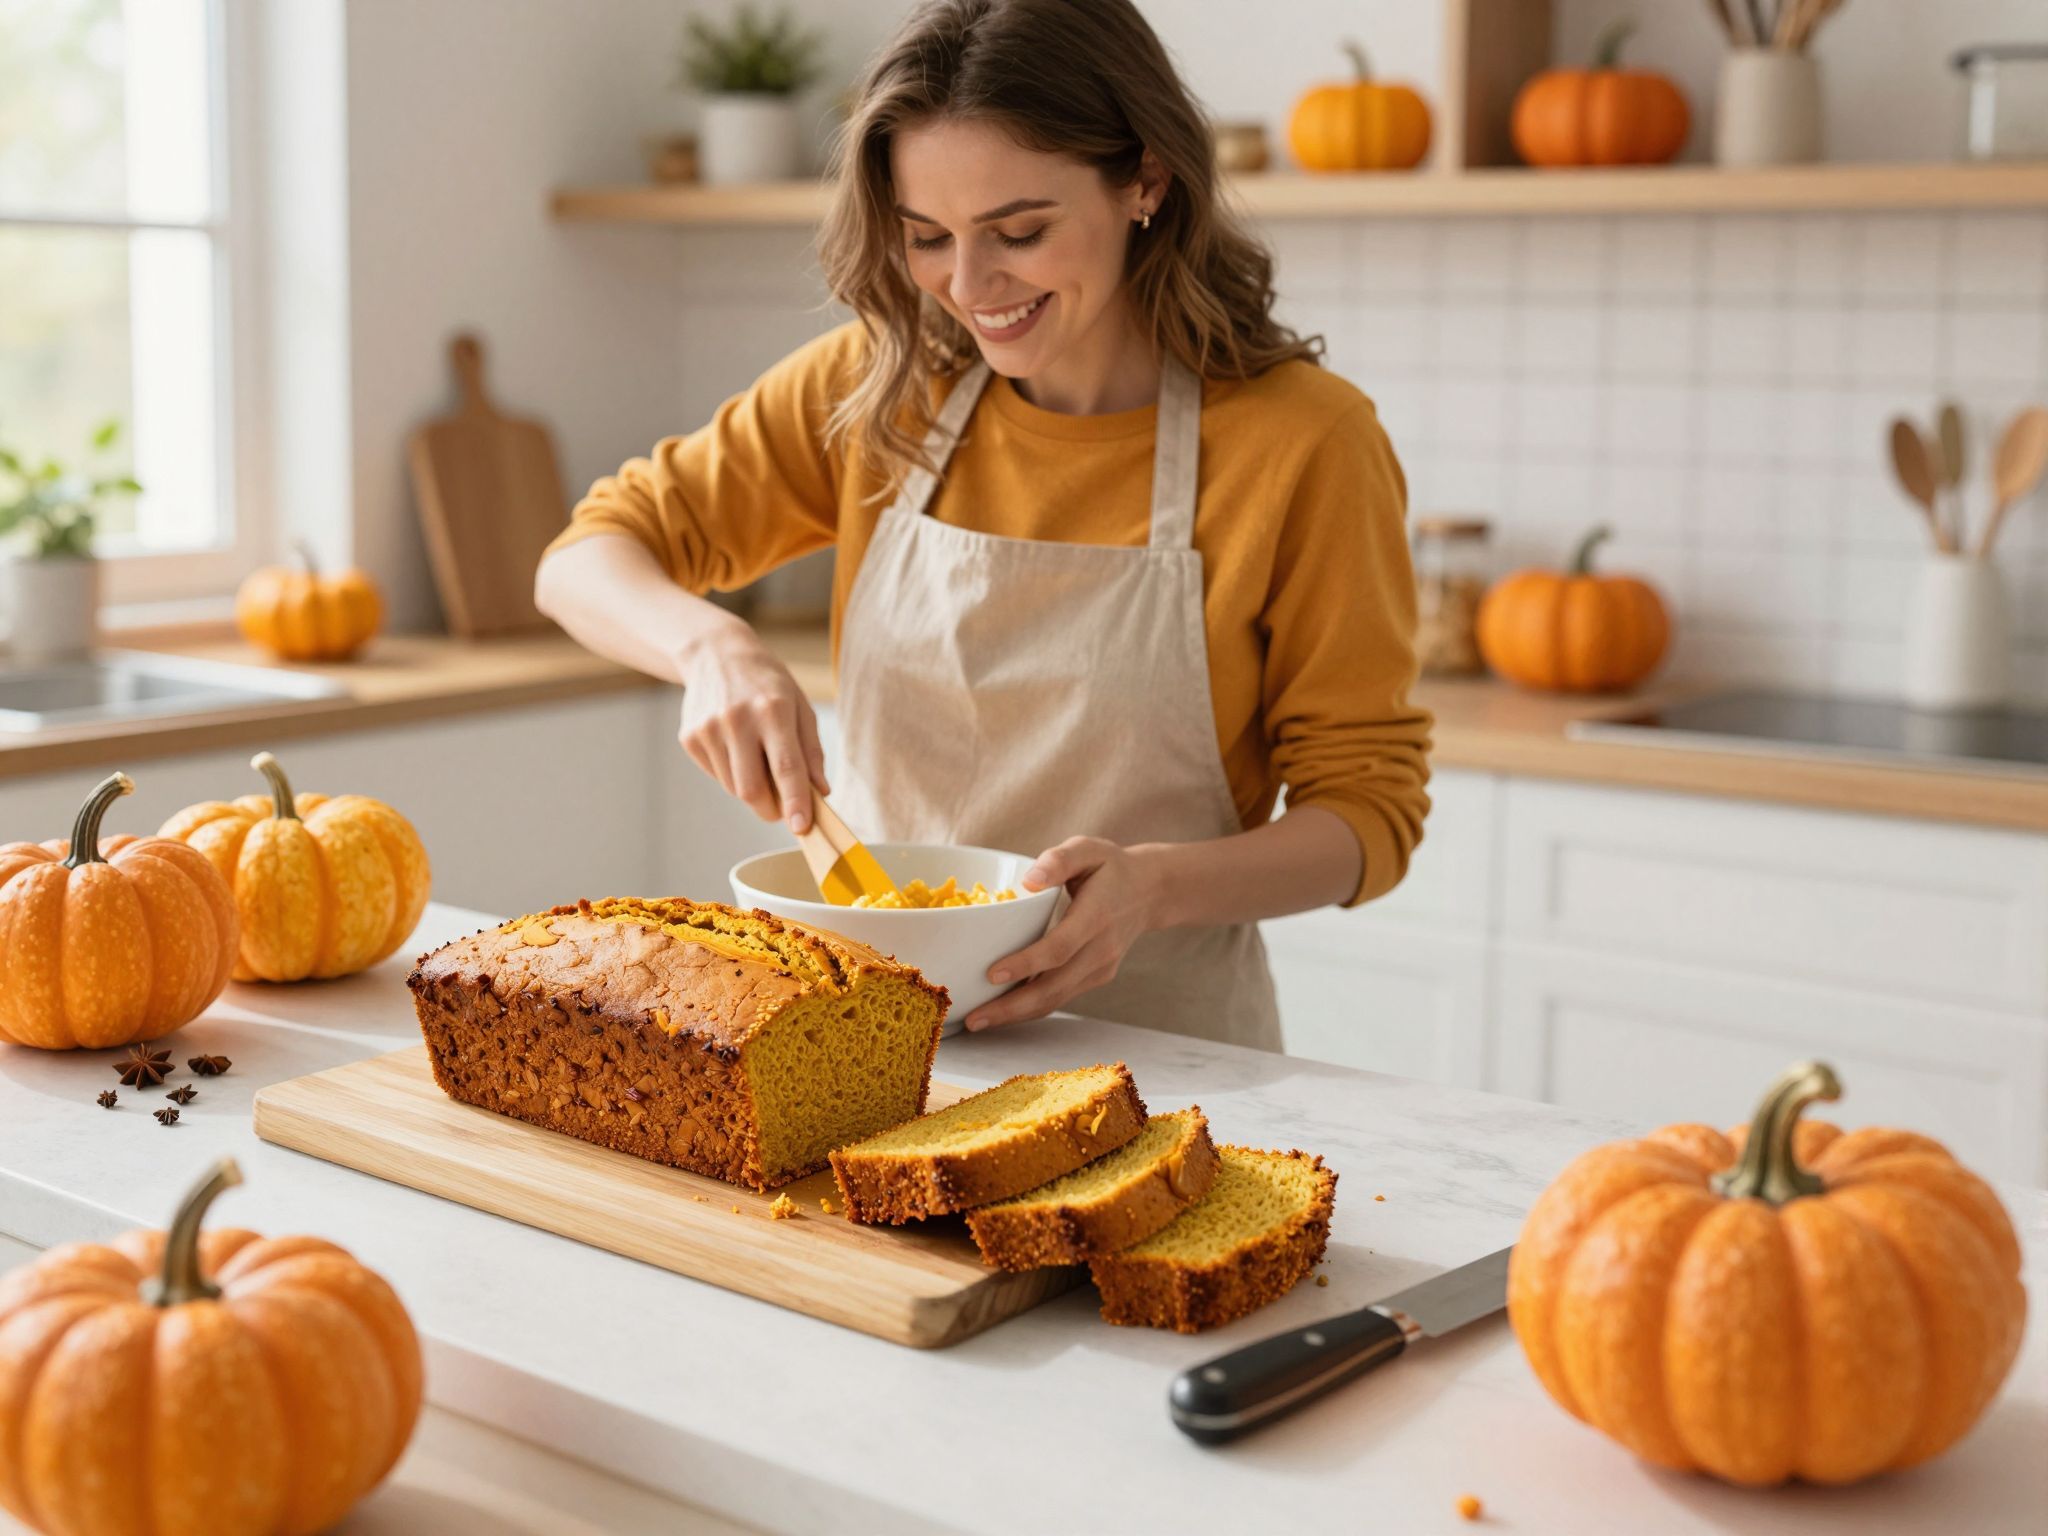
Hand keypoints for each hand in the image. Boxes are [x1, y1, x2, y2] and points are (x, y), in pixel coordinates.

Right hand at [674, 623, 827, 831]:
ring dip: (751, 788)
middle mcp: (738, 719)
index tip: (802, 827)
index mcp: (773, 710)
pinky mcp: (689, 737)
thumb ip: (811, 751)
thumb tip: (820, 792)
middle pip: (752, 789)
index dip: (795, 802)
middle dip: (770, 809)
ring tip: (757, 759)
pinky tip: (735, 747)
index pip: (786, 768)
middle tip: (782, 809)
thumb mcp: (800, 707)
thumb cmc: (767, 683)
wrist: (716, 654)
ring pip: (733, 787)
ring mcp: (709, 729)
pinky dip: (731, 774)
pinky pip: (716, 775)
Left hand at [965, 837, 1162, 1031]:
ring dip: (1017, 1014)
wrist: (1150, 892)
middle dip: (1012, 1007)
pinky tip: (1003, 1010)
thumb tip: (1029, 881)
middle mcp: (1101, 949)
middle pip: (1054, 987)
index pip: (1059, 947)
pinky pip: (1061, 996)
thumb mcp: (1088, 849)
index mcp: (1096, 916)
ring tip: (978, 1021)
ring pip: (1056, 999)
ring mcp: (1100, 967)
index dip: (1026, 964)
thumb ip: (1059, 859)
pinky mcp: (1097, 977)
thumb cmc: (1110, 867)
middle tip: (973, 1018)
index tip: (991, 975)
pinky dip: (1031, 1007)